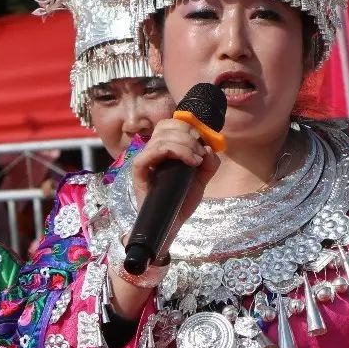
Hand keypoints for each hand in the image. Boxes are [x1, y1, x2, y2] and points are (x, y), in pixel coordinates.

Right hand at [132, 117, 220, 241]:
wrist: (171, 223)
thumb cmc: (182, 200)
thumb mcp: (202, 179)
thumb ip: (209, 163)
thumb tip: (209, 148)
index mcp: (164, 148)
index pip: (170, 124)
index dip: (187, 126)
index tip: (202, 140)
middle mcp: (153, 151)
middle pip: (166, 127)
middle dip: (189, 136)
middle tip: (201, 154)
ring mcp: (145, 160)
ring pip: (161, 139)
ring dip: (185, 145)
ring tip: (197, 161)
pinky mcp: (139, 171)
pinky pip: (151, 153)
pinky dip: (173, 152)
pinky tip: (190, 163)